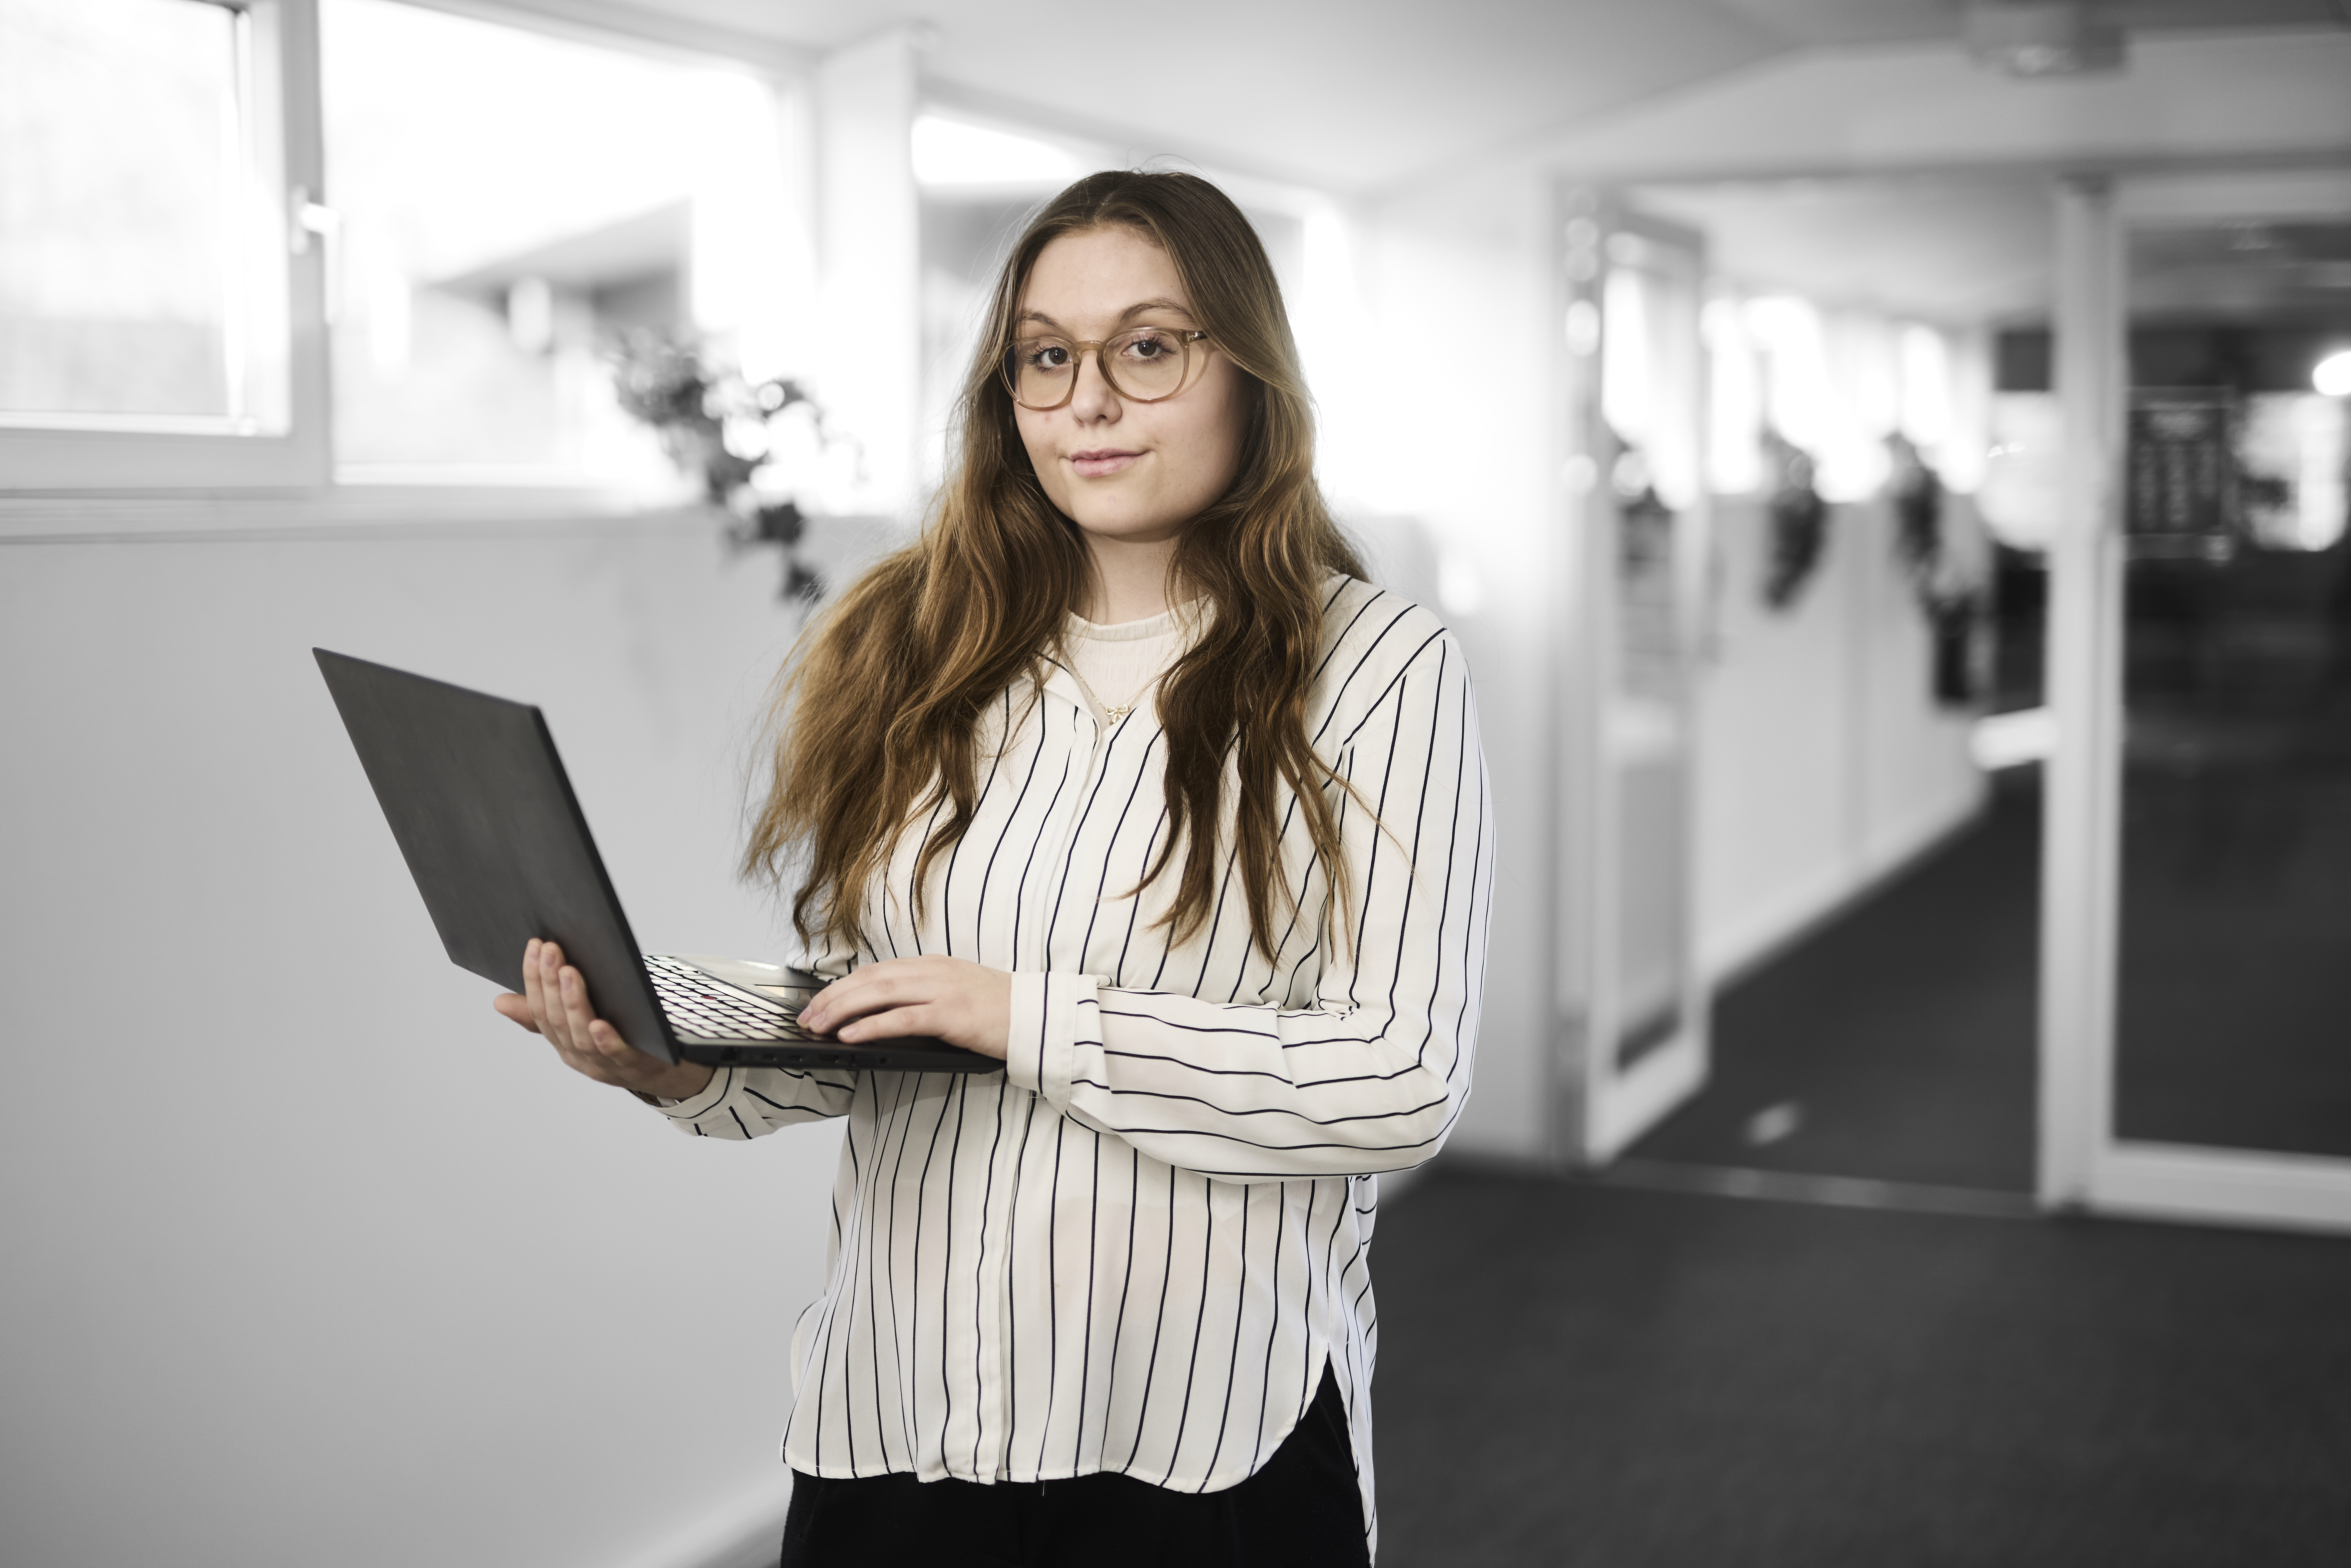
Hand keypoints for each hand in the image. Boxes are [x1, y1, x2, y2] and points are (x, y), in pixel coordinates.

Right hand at [493, 938, 715, 1100]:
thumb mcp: (575, 1026)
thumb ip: (542, 1014)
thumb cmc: (615, 1039)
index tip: (535, 945)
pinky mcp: (631, 1066)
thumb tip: (500, 1001)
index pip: (539, 1010)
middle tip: (551, 949)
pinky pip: (615, 1055)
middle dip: (550, 983)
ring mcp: (602, 1064)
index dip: (534, 978)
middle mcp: (576, 1054)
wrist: (659, 1071)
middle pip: (557, 1019)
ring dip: (573, 1003)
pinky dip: (605, 1040)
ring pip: (580, 1035)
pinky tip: (600, 1023)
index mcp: (560, 1041)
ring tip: (570, 973)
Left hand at [796, 955, 1011, 1060]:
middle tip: (806, 1017)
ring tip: (818, 1026)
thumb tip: (883, 1013)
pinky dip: (871, 1026)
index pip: (876, 972)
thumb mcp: (957, 993)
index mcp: (933, 966)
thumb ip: (924, 996)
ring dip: (842, 1011)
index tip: (817, 1002)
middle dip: (832, 998)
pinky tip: (850, 1036)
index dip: (842, 986)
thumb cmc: (999, 1012)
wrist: (1038, 1017)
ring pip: (879, 995)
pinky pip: (902, 1019)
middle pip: (870, 980)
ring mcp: (943, 991)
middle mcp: (934, 972)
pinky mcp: (952, 1015)